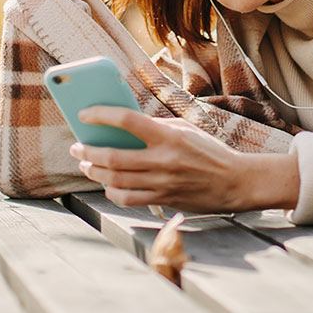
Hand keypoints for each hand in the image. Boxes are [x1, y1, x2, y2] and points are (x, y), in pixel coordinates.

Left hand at [70, 106, 299, 212]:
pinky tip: (108, 185)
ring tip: (87, 164)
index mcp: (170, 135)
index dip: (102, 115)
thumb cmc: (209, 152)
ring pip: (115, 180)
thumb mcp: (186, 130)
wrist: (235, 181)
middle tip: (77, 146)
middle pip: (114, 157)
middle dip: (89, 151)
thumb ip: (156, 127)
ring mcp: (163, 182)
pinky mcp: (164, 199)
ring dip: (95, 172)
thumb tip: (123, 126)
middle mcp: (164, 159)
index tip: (85, 114)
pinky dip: (112, 192)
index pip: (128, 120)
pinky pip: (128, 199)